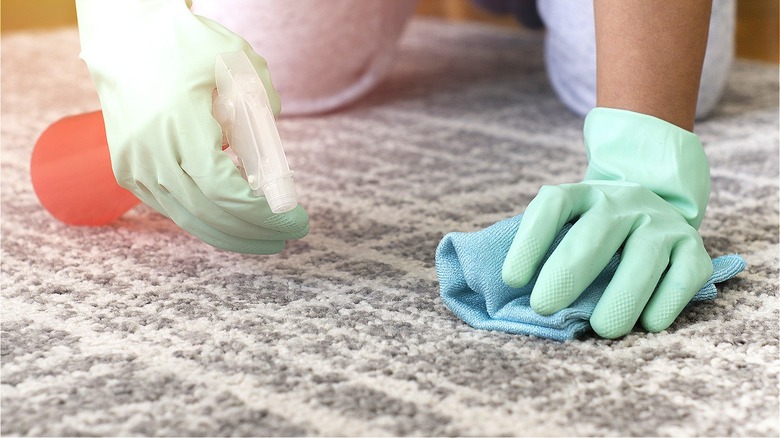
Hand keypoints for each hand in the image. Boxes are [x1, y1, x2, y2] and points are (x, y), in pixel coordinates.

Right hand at [76, 0, 307, 253]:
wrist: (124, 39)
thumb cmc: (187, 47)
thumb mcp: (238, 66)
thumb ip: (261, 112)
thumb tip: (272, 167)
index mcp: (177, 124)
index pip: (222, 190)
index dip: (261, 213)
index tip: (296, 220)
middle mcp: (149, 152)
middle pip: (207, 213)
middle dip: (254, 231)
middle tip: (290, 233)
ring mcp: (134, 166)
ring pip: (188, 218)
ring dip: (232, 232)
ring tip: (269, 233)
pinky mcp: (129, 173)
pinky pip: (174, 209)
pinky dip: (208, 218)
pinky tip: (236, 215)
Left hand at [501, 108, 712, 337]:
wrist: (656, 207)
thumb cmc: (596, 232)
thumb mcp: (569, 224)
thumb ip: (544, 248)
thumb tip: (507, 293)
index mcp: (583, 194)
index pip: (553, 206)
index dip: (530, 240)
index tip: (510, 279)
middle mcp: (623, 201)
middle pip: (594, 232)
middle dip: (568, 272)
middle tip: (544, 307)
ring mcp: (661, 221)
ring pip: (645, 255)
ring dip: (623, 294)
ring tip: (603, 328)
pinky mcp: (693, 246)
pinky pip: (685, 272)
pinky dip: (668, 299)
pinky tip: (650, 323)